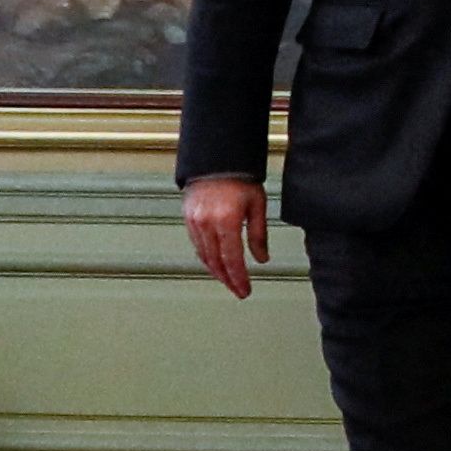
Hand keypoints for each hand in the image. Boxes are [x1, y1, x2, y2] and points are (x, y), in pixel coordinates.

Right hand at [183, 176, 269, 297]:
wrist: (217, 160)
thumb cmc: (240, 178)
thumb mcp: (257, 206)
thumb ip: (259, 235)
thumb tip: (262, 259)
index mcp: (226, 220)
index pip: (232, 259)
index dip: (239, 278)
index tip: (244, 290)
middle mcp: (206, 223)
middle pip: (216, 262)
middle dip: (228, 279)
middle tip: (238, 290)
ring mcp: (194, 222)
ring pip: (204, 256)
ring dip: (216, 271)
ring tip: (229, 281)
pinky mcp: (188, 219)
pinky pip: (197, 245)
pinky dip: (206, 258)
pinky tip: (215, 264)